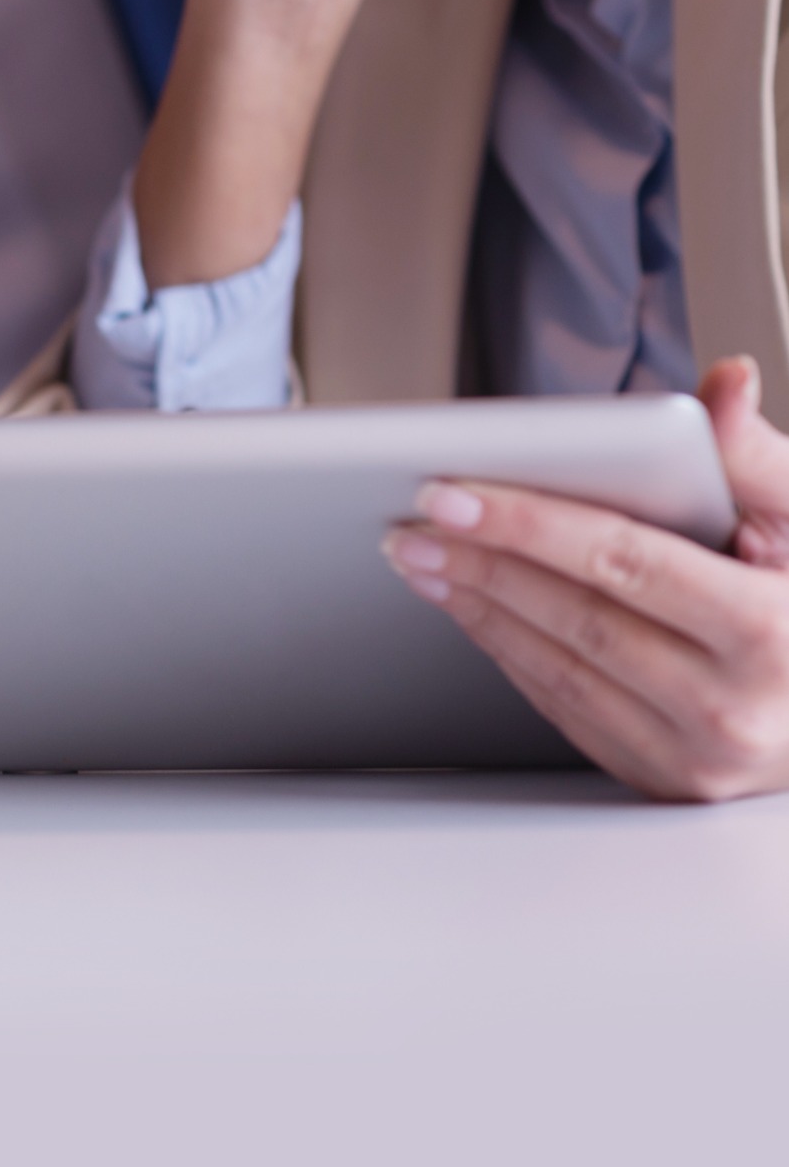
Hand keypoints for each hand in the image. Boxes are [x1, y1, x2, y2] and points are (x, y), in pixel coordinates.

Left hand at [383, 358, 788, 802]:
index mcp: (774, 633)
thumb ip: (757, 459)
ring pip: (557, 671)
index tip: (453, 492)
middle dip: (483, 563)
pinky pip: (565, 711)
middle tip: (415, 522)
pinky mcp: (664, 782)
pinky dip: (510, 654)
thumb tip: (726, 384)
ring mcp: (696, 758)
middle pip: (577, 619)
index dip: (529, 524)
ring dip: (480, 609)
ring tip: (426, 558)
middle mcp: (734, 708)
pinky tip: (476, 609)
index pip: (625, 563)